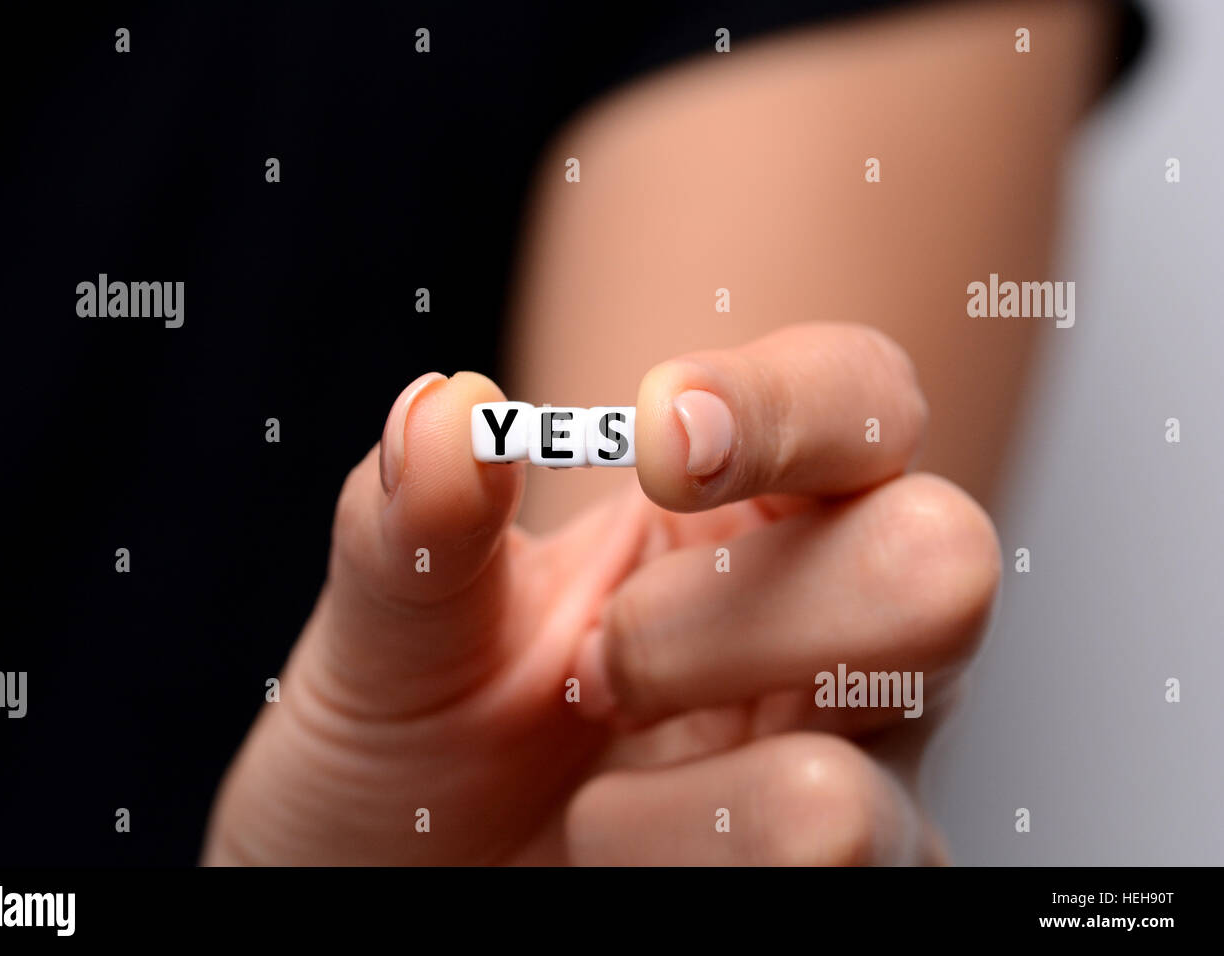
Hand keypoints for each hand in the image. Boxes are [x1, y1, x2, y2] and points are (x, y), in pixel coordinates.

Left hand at [202, 322, 999, 864]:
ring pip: (855, 775)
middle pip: (941, 561)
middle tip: (606, 664)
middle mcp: (835, 631)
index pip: (861, 399)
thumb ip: (417, 517)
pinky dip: (672, 864)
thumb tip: (446, 411)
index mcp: (745, 517)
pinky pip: (822, 873)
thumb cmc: (424, 744)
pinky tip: (618, 858)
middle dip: (739, 613)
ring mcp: (861, 773)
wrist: (406, 889)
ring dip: (678, 792)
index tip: (656, 433)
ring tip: (589, 801)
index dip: (789, 401)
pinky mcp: (857, 883)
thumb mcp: (400, 625)